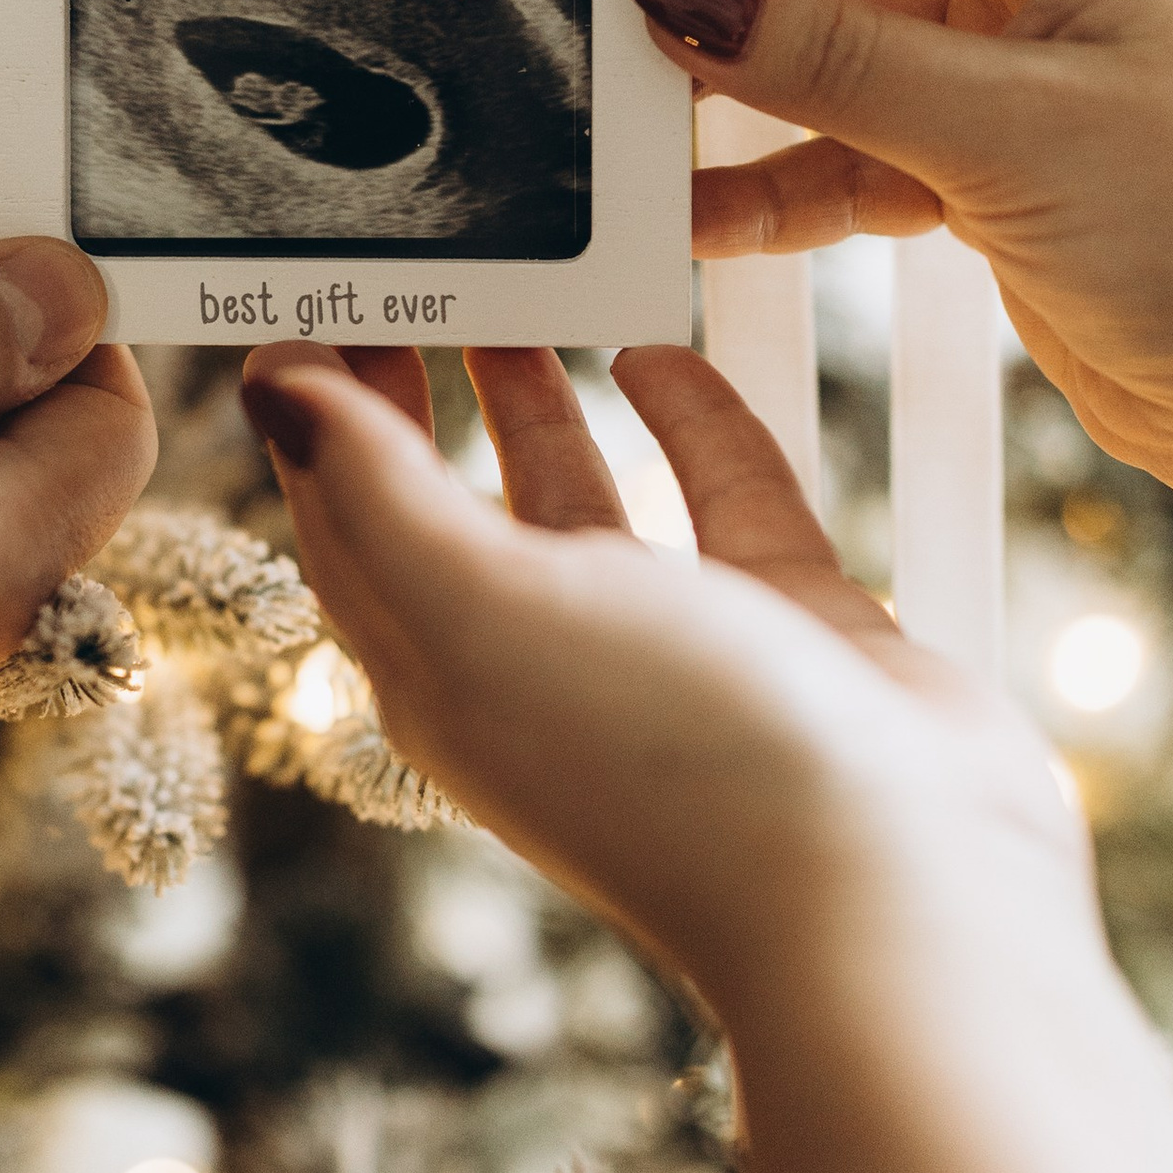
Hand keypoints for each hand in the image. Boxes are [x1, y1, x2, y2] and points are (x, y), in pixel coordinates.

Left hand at [236, 339, 1084, 1009]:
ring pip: (578, 492)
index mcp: (440, 671)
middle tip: (402, 276)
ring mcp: (664, 644)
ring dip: (537, 397)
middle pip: (446, 502)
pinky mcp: (781, 624)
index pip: (344, 521)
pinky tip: (660, 348)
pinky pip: (720, 495)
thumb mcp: (483, 610)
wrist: (903, 895)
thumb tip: (270, 384)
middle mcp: (539, 659)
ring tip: (513, 295)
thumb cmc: (671, 762)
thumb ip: (374, 490)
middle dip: (412, 395)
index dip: (316, 416)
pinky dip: (688, 419)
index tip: (309, 297)